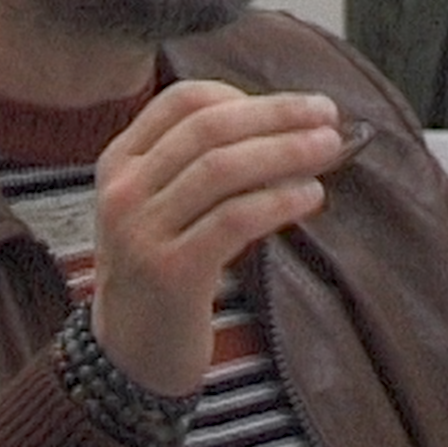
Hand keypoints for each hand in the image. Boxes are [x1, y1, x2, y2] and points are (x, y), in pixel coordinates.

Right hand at [90, 80, 340, 395]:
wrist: (132, 351)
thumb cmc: (163, 268)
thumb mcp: (160, 205)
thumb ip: (200, 165)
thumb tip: (288, 125)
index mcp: (119, 161)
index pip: (181, 102)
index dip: (243, 95)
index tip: (293, 106)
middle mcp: (124, 190)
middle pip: (208, 128)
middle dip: (275, 115)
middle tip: (327, 115)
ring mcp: (142, 231)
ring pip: (221, 168)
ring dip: (284, 151)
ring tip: (328, 149)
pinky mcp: (171, 272)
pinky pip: (233, 220)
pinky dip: (277, 200)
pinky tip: (310, 195)